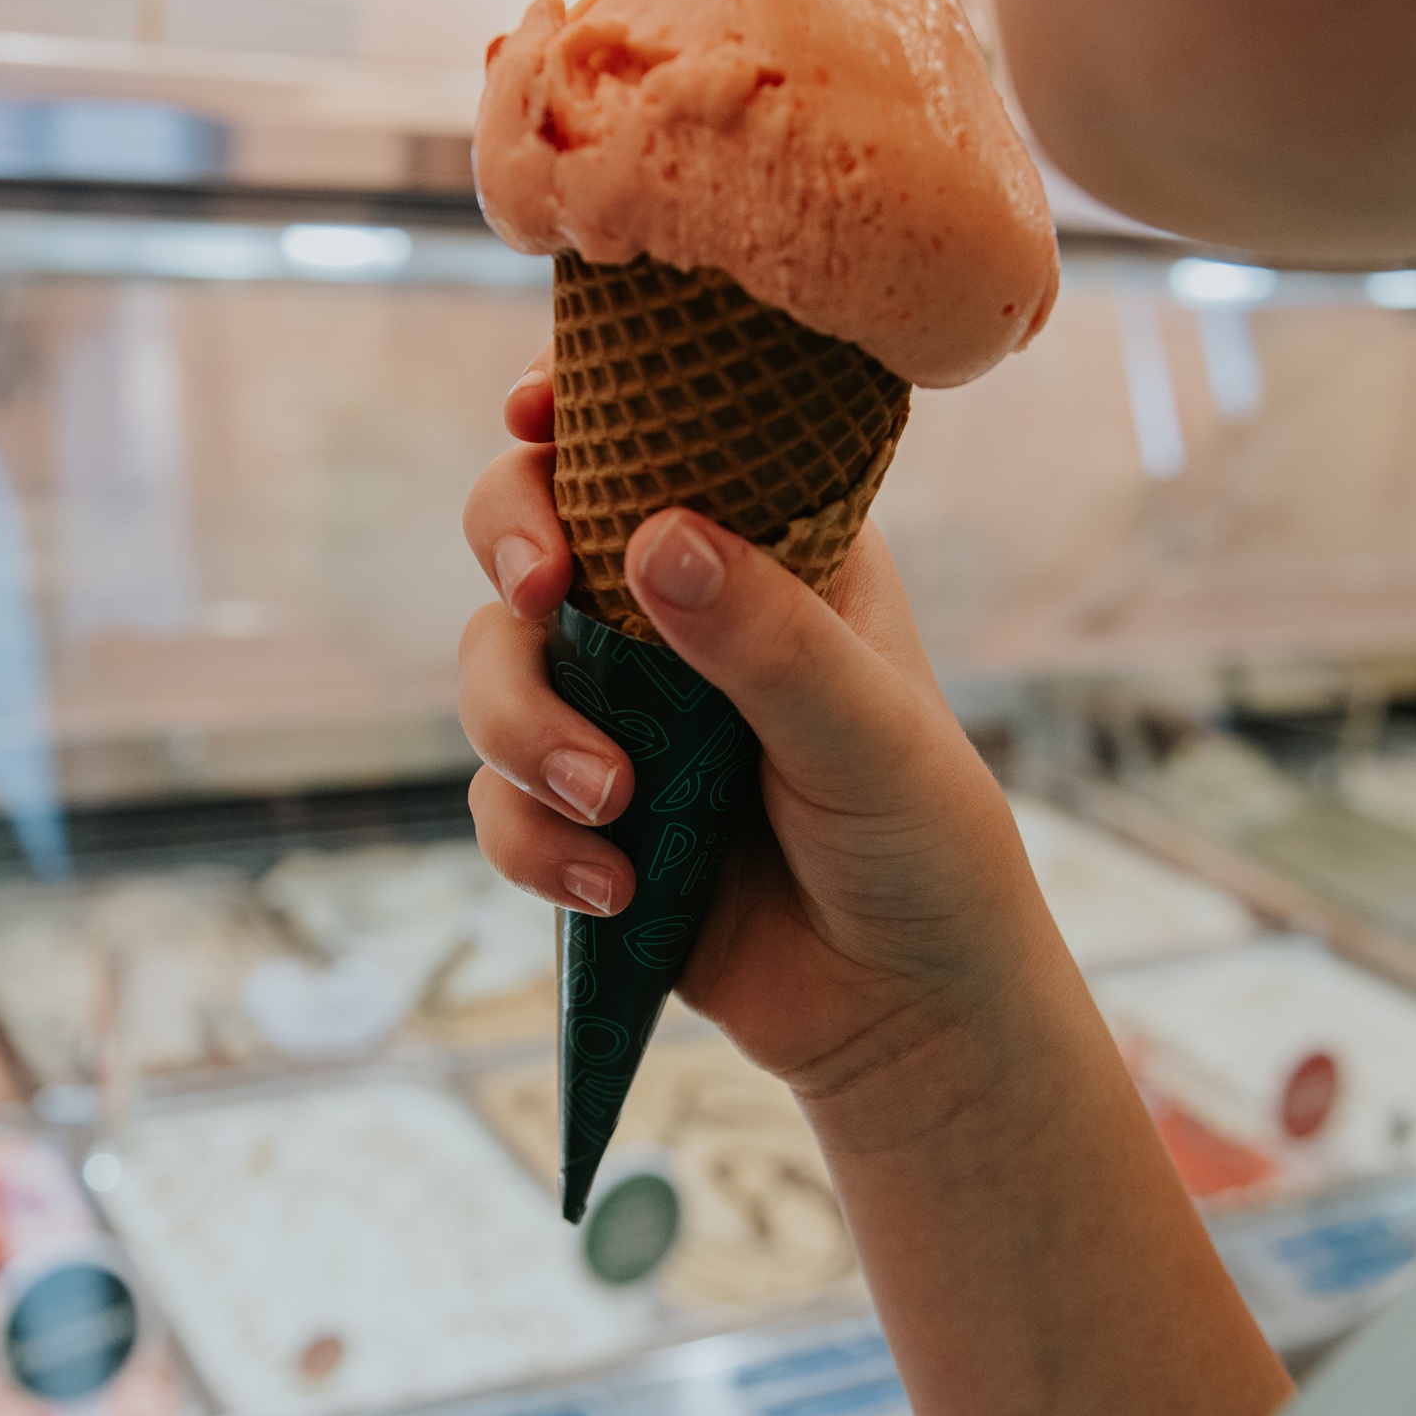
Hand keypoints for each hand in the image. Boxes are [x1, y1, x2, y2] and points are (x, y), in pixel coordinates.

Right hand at [459, 346, 1052, 1091]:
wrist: (905, 1012)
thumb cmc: (921, 843)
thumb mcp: (867, 731)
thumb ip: (766, 639)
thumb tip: (651, 536)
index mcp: (769, 548)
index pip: (656, 436)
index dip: (575, 403)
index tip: (532, 412)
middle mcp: (680, 613)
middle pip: (531, 530)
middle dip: (511, 549)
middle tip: (538, 594)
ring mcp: (620, 710)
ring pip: (494, 665)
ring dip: (525, 726)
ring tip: (613, 802)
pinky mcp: (579, 812)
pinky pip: (497, 799)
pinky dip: (532, 839)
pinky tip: (615, 886)